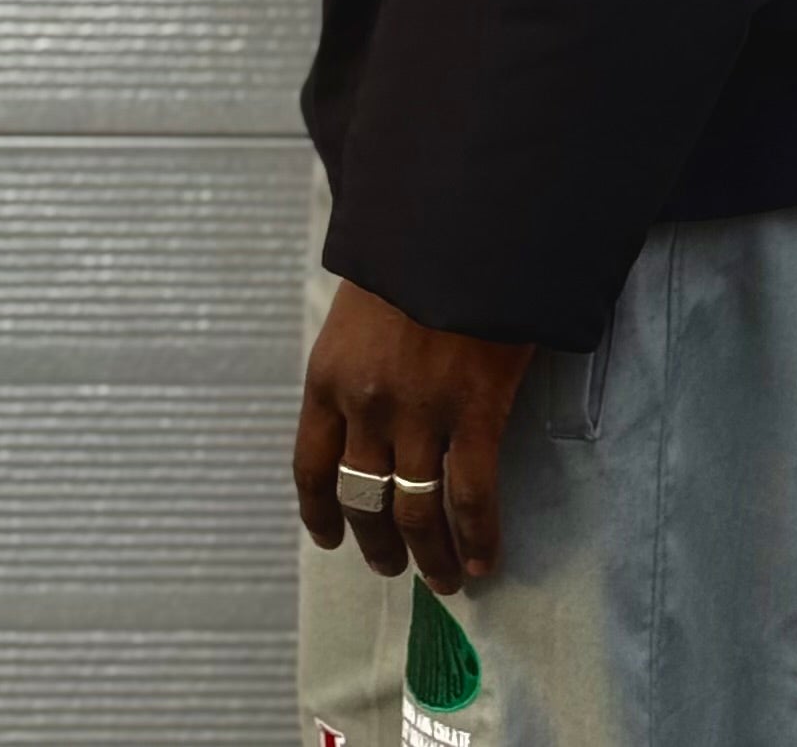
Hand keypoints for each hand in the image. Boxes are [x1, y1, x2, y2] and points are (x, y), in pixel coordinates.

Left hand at [294, 278, 535, 594]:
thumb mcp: (360, 303)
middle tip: (395, 567)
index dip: (320, 513)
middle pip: (363, 500)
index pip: (311, 467)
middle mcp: (365, 406)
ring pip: (417, 513)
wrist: (463, 218)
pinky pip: (472, 497)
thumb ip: (358, 357)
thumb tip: (369, 399)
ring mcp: (419, 415)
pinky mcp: (474, 414)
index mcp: (328, 376)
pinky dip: (478, 536)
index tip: (331, 541)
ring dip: (431, 556)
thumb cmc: (412, 250)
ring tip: (446, 577)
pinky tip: (485, 559)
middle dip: (378, 544)